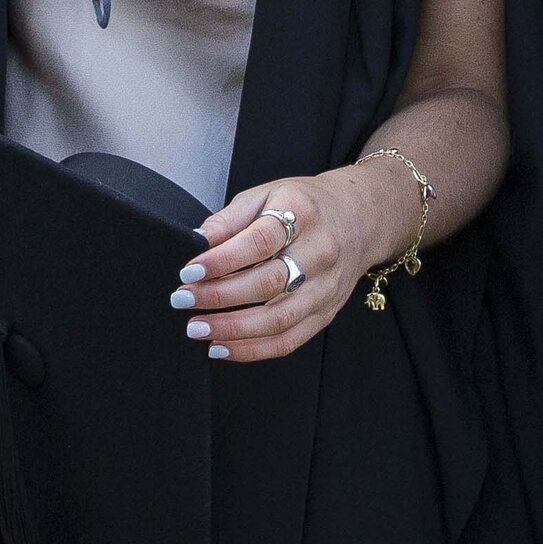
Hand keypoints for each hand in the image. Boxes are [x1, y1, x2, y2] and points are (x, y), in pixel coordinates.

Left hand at [177, 167, 386, 363]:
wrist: (359, 219)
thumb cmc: (304, 206)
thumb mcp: (267, 194)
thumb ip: (230, 219)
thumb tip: (196, 242)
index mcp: (301, 214)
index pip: (259, 241)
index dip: (221, 260)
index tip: (188, 272)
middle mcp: (319, 252)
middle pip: (268, 284)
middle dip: (219, 296)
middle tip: (183, 300)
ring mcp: (326, 288)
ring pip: (279, 319)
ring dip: (233, 330)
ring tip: (198, 330)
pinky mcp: (326, 314)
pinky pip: (289, 340)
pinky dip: (253, 349)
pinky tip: (223, 347)